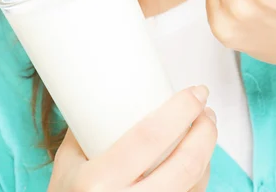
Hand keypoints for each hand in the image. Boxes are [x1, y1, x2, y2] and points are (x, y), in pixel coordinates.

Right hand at [47, 86, 216, 191]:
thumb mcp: (67, 165)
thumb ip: (89, 130)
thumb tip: (114, 95)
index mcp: (99, 183)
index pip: (150, 137)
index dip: (181, 110)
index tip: (195, 92)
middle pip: (185, 164)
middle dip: (204, 131)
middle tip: (205, 109)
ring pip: (195, 185)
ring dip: (208, 153)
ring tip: (205, 128)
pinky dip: (200, 177)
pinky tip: (198, 160)